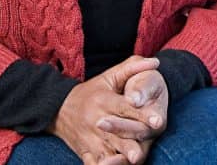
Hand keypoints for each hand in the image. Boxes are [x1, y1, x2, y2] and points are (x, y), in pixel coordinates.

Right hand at [47, 55, 164, 164]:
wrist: (58, 108)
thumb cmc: (92, 91)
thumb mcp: (110, 76)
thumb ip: (132, 67)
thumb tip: (156, 62)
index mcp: (104, 101)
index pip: (126, 108)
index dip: (142, 115)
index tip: (157, 121)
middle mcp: (96, 121)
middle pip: (115, 134)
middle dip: (128, 144)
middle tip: (140, 153)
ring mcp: (89, 139)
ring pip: (105, 152)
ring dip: (117, 159)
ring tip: (133, 161)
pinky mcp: (84, 152)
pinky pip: (91, 163)